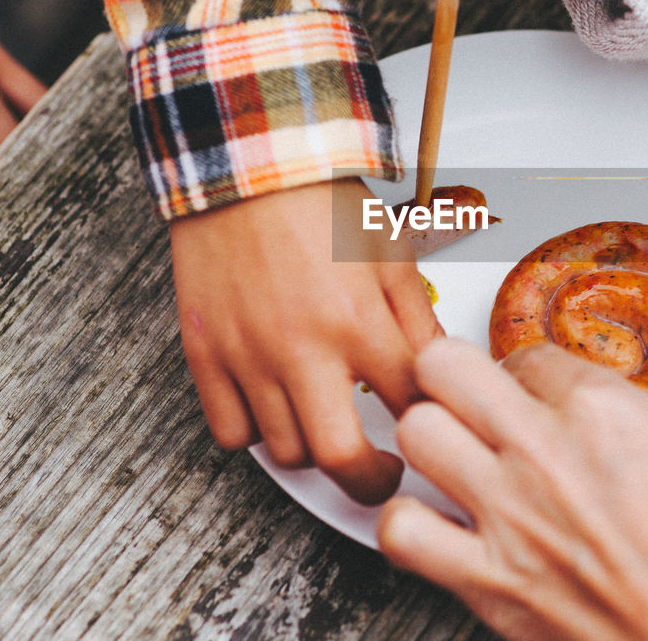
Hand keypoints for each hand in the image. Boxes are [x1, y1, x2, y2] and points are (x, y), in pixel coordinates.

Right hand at [170, 178, 439, 503]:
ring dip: (315, 450)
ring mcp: (247, 356)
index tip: (430, 436)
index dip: (428, 431)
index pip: (409, 408)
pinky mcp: (205, 354)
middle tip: (384, 474)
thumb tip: (442, 373)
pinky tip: (276, 406)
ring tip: (330, 425)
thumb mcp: (391, 256)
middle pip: (341, 459)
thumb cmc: (321, 204)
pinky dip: (255, 432)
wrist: (248, 165)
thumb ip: (418, 321)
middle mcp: (302, 347)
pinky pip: (230, 432)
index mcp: (358, 320)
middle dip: (373, 481)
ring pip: (285, 453)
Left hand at [377, 339, 647, 640]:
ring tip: (454, 453)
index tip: (543, 392)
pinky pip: (402, 533)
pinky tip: (437, 524)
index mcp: (605, 412)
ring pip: (414, 433)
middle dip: (456, 375)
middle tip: (476, 399)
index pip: (530, 354)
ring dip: (430, 437)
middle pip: (445, 366)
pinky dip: (408, 524)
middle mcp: (543, 453)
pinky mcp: (488, 585)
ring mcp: (507, 517)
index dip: (535, 371)